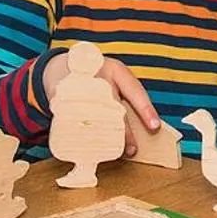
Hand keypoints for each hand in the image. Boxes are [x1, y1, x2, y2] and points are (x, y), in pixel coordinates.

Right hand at [43, 49, 158, 156]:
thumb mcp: (115, 79)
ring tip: (112, 151)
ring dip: (105, 136)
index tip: (155, 126)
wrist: (62, 66)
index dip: (146, 109)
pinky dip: (82, 133)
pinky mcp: (62, 97)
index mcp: (116, 71)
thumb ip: (127, 99)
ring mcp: (79, 85)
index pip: (134, 91)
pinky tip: (89, 145)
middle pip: (114, 108)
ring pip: (95, 116)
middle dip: (125, 132)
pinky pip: (74, 119)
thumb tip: (146, 128)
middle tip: (132, 150)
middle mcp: (98, 76)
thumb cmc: (98, 77)